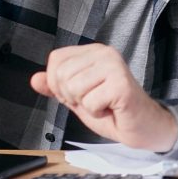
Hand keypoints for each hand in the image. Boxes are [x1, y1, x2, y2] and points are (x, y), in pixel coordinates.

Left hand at [29, 43, 177, 151]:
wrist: (142, 127)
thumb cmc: (113, 110)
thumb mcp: (77, 98)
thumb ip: (56, 88)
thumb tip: (35, 79)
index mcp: (94, 52)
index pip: (56, 60)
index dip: (58, 84)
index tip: (80, 93)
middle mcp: (105, 53)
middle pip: (62, 74)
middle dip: (72, 96)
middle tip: (94, 101)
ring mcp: (114, 67)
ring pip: (73, 88)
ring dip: (85, 105)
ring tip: (103, 104)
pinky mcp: (121, 85)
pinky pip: (89, 102)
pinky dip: (97, 112)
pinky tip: (111, 109)